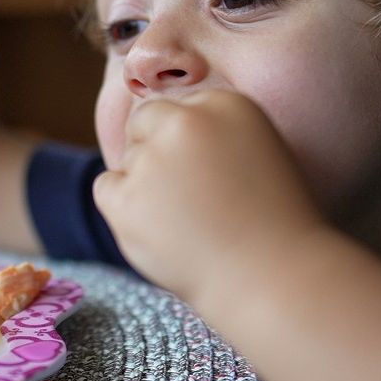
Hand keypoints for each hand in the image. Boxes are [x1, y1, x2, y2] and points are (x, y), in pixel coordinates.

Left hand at [92, 90, 327, 301]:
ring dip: (145, 185)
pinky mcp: (126, 197)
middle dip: (156, 150)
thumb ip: (216, 132)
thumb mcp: (261, 153)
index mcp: (226, 104)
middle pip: (145, 121)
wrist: (271, 276)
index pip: (181, 108)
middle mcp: (185, 122)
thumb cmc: (273, 224)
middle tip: (186, 195)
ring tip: (186, 222)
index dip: (188, 142)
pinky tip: (161, 229)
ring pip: (127, 159)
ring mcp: (152, 159)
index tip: (204, 173)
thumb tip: (168, 129)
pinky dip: (124, 209)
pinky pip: (106, 189)